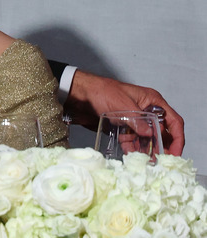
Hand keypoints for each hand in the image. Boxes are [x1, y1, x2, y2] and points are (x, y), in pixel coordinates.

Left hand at [66, 70, 184, 154]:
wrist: (79, 94)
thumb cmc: (101, 91)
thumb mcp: (122, 105)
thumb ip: (138, 120)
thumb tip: (150, 134)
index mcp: (151, 101)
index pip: (173, 120)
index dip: (177, 138)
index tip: (176, 153)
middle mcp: (145, 112)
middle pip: (162, 133)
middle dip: (163, 148)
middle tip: (162, 162)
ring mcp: (134, 121)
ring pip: (147, 139)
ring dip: (148, 151)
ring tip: (149, 164)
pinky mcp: (122, 128)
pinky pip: (132, 142)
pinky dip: (133, 150)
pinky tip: (134, 158)